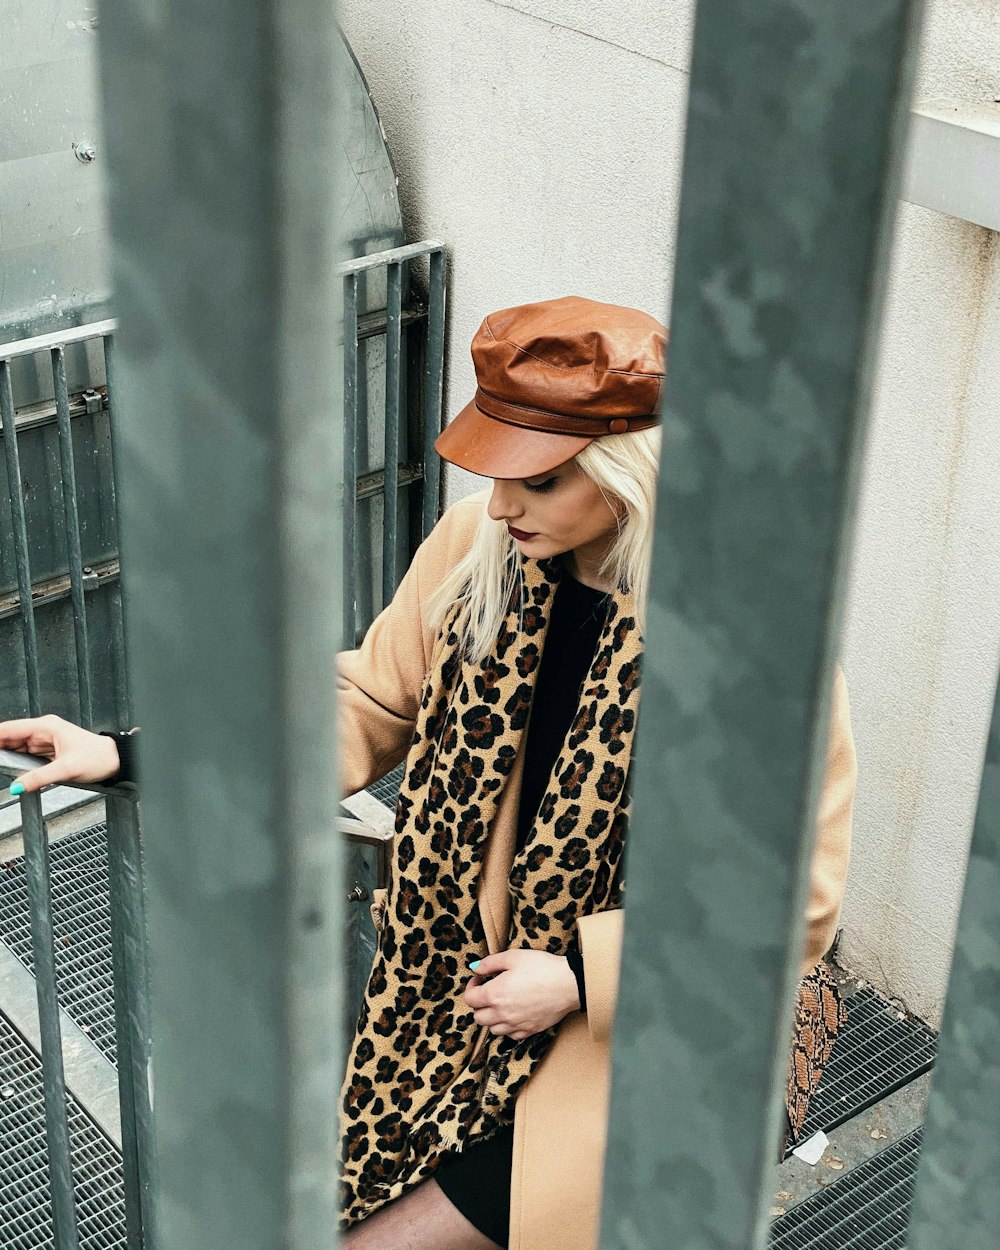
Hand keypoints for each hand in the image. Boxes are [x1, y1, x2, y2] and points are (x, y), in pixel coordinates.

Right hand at [0, 715, 120, 793]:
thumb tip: (18, 786)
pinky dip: (17, 761)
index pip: (9, 728)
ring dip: (7, 756)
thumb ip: (40, 778)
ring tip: (4, 767)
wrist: (115, 760)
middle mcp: (44, 730)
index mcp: (46, 727)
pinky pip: (26, 754)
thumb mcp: (67, 769)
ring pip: (17, 747)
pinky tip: (12, 769)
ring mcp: (46, 740)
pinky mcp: (49, 751)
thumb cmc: (98, 757)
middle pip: (10, 737)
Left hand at [462, 948, 579, 1040]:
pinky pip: (511, 1035)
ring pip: (493, 1029)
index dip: (470, 987)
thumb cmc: (541, 967)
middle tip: (488, 991)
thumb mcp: (513, 957)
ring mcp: (516, 1025)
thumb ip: (490, 963)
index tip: (479, 980)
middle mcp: (502, 1014)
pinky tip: (515, 1014)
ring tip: (501, 1003)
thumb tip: (475, 969)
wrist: (568, 984)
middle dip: (479, 1004)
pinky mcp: (530, 1030)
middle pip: (478, 1018)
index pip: (470, 999)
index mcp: (494, 994)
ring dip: (492, 1018)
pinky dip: (508, 1027)